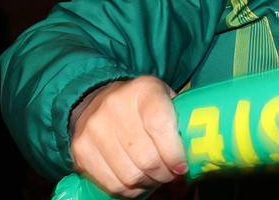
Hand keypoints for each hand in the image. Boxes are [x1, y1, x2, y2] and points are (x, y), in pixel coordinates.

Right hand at [69, 76, 185, 197]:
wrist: (95, 99)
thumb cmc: (141, 102)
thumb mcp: (164, 97)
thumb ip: (180, 119)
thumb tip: (197, 151)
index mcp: (144, 90)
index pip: (161, 127)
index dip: (174, 153)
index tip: (182, 167)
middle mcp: (115, 107)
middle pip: (146, 157)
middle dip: (164, 174)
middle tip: (171, 175)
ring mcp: (94, 129)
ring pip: (130, 175)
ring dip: (148, 184)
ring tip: (156, 179)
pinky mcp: (81, 150)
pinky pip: (110, 183)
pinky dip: (129, 190)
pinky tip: (138, 183)